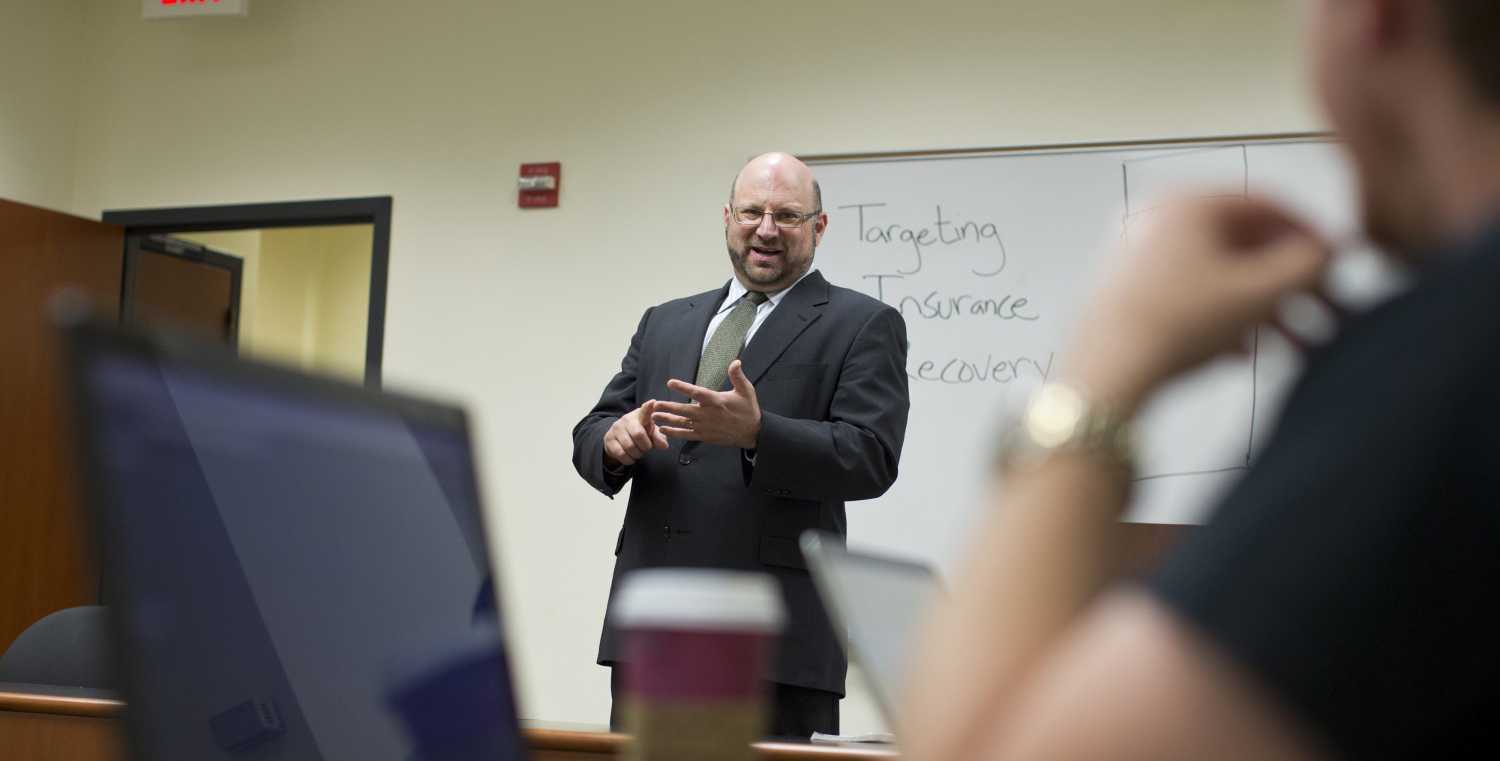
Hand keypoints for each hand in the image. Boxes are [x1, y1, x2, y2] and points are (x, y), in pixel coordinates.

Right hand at [602, 399, 668, 467]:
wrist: (618, 440)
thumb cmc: (640, 435)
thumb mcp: (651, 434)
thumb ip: (659, 438)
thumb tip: (664, 445)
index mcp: (640, 416)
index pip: (644, 411)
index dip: (648, 408)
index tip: (653, 402)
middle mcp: (627, 419)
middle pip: (638, 434)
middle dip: (646, 446)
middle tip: (646, 448)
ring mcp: (616, 429)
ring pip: (629, 446)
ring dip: (637, 454)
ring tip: (638, 452)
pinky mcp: (609, 439)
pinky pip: (621, 453)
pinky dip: (629, 459)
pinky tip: (630, 457)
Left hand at [652, 360, 761, 449]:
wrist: (752, 432)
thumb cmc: (748, 409)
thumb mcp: (746, 390)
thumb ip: (737, 376)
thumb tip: (735, 362)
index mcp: (716, 401)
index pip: (697, 392)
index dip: (683, 387)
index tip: (670, 382)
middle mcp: (708, 414)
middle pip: (684, 410)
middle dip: (668, 407)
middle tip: (655, 404)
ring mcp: (705, 427)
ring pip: (683, 423)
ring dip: (667, 420)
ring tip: (654, 417)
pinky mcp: (704, 436)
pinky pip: (686, 435)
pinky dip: (675, 433)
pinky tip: (663, 430)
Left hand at [1067, 196, 1331, 413]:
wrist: (1104, 374)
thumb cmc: (1181, 324)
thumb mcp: (1260, 294)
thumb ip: (1307, 266)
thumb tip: (1328, 251)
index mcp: (1187, 202)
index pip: (1266, 204)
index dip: (1312, 234)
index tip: (1340, 264)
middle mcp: (1155, 217)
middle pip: (1241, 244)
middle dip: (1287, 284)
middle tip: (1324, 312)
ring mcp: (1134, 254)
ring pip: (1215, 275)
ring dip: (1260, 308)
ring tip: (1290, 346)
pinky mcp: (1122, 291)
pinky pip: (1185, 295)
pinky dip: (1218, 318)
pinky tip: (1239, 355)